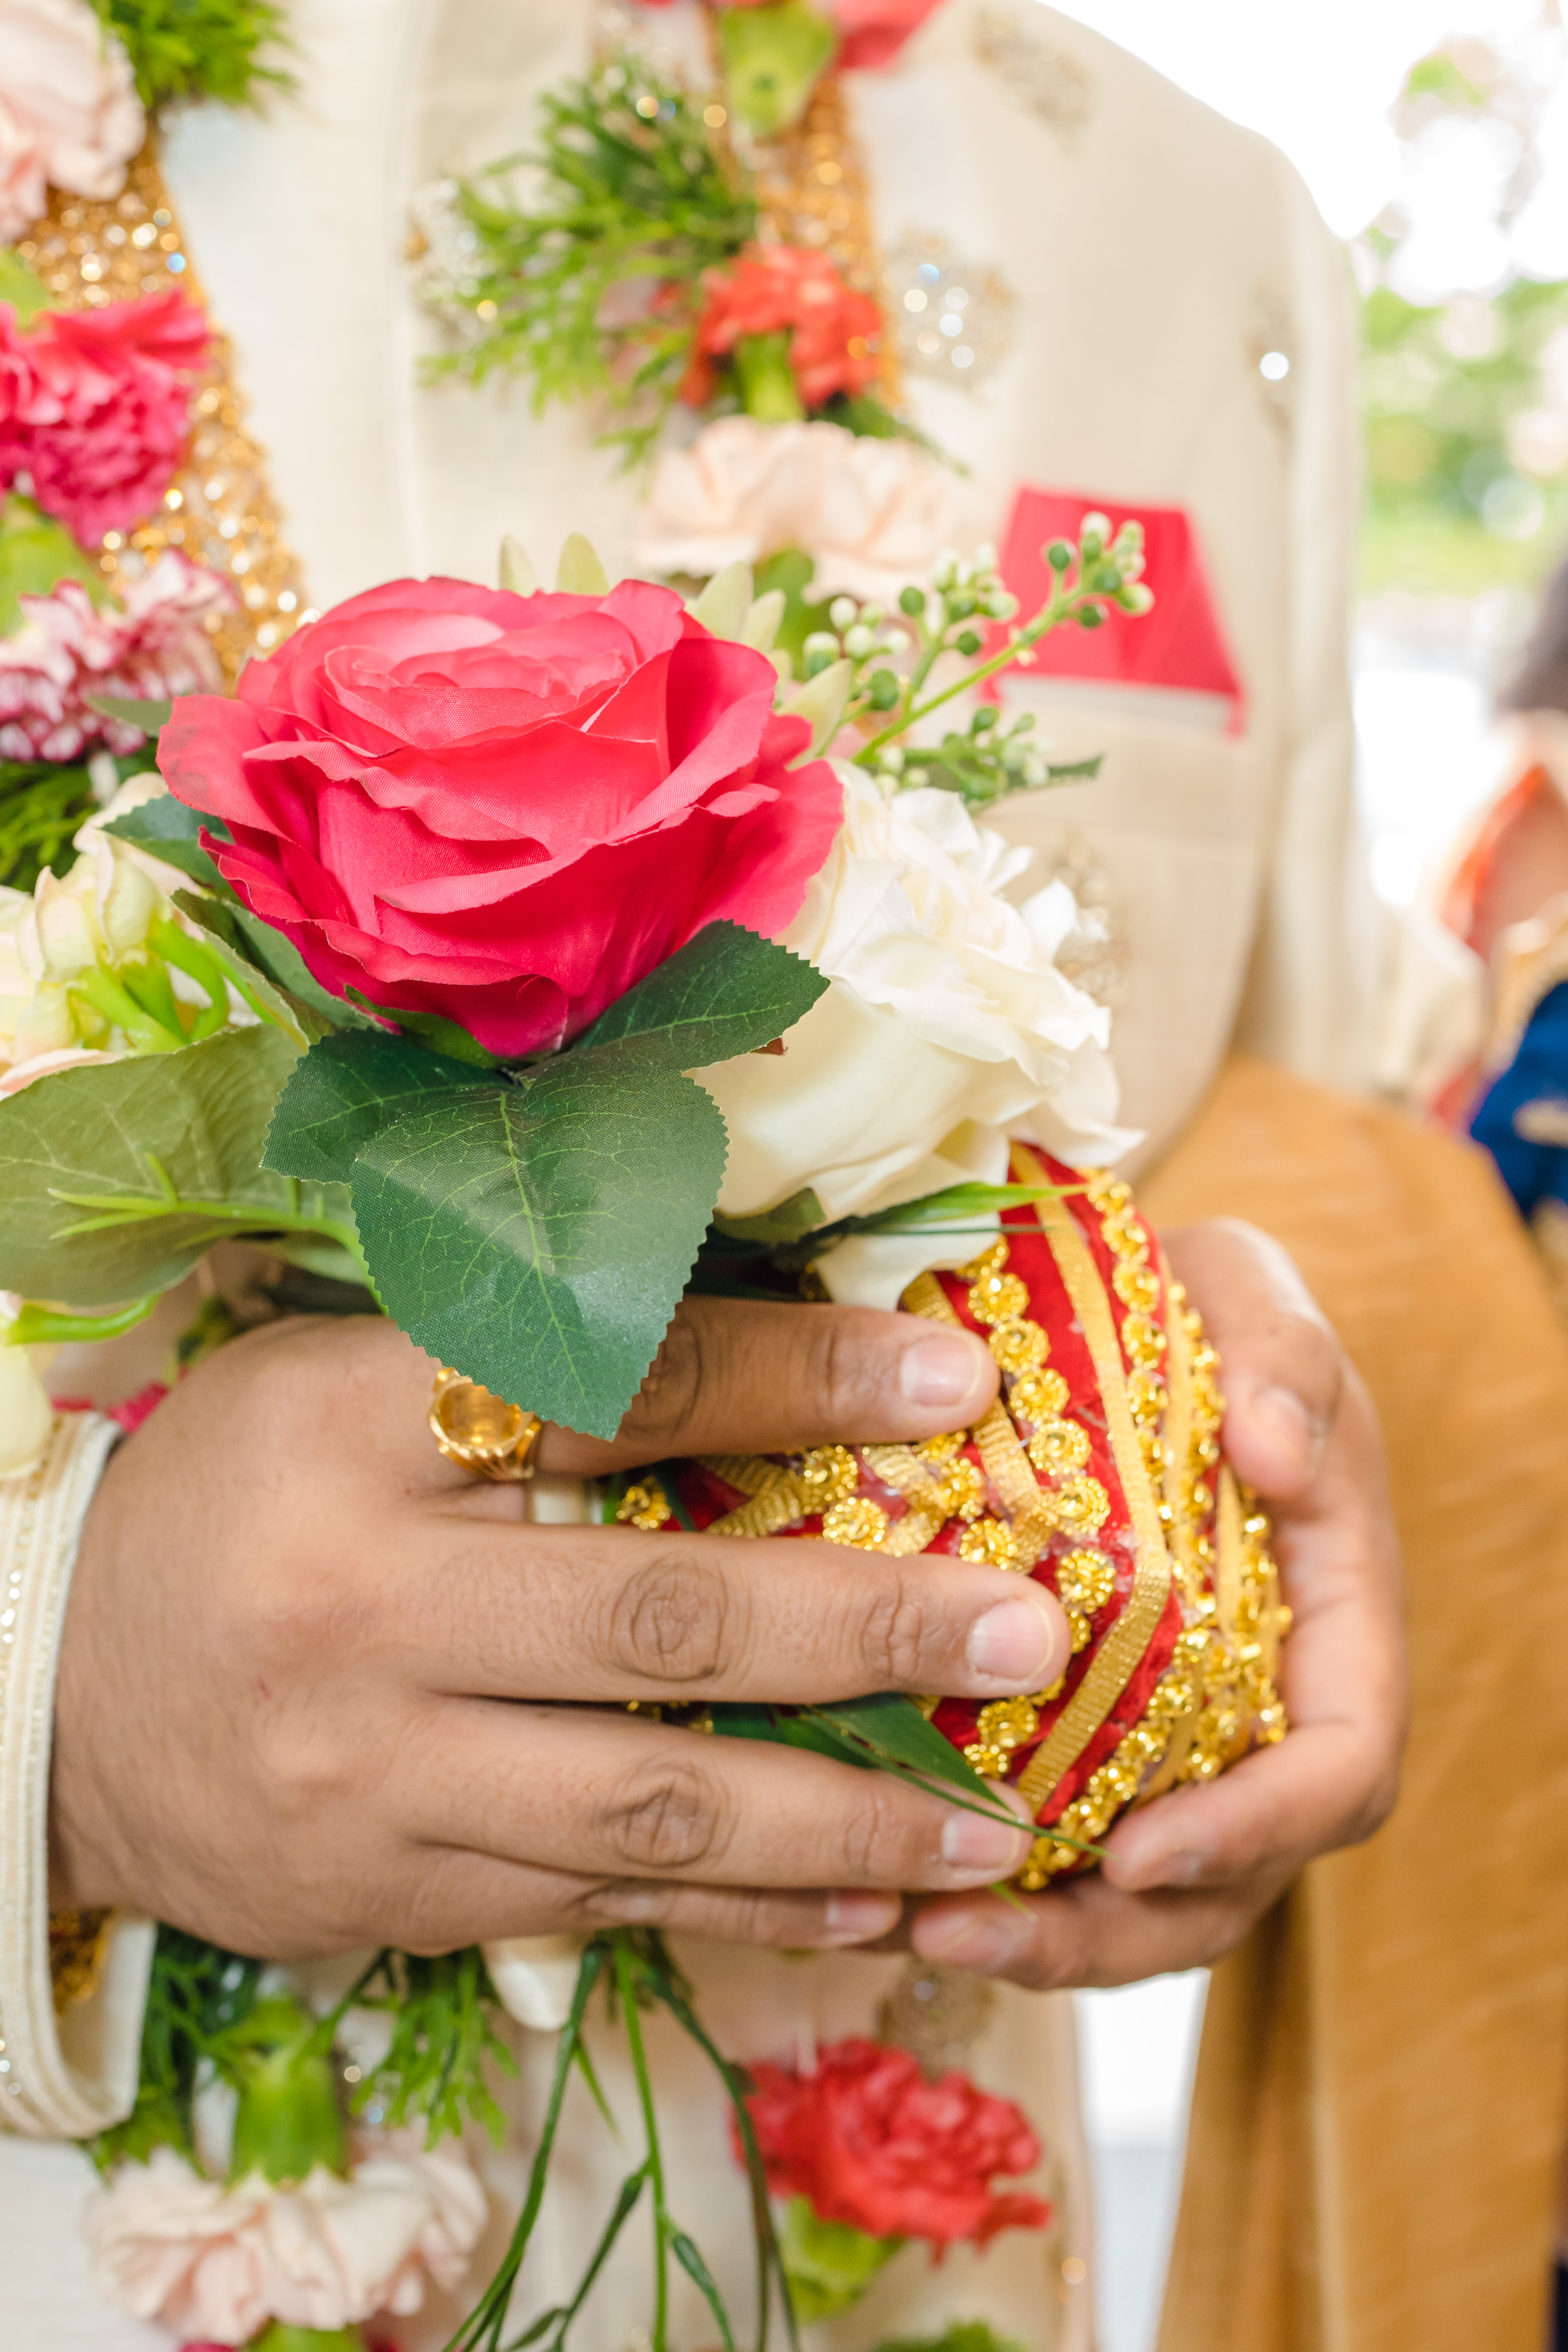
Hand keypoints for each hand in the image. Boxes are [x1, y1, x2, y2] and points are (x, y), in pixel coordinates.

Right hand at [52, 1303, 1062, 1959]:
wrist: (54, 1701)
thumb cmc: (244, 1497)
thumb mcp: (345, 1380)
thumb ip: (536, 1367)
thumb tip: (791, 1349)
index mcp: (350, 1426)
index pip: (606, 1390)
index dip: (792, 1382)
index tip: (952, 1385)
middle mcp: (361, 1605)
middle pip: (655, 1618)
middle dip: (864, 1630)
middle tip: (1027, 1629)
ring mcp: (374, 1773)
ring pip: (649, 1802)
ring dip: (842, 1812)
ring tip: (992, 1814)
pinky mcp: (389, 1893)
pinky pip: (599, 1904)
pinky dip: (747, 1907)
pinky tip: (868, 1903)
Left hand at [906, 1217, 1406, 1986]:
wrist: (1120, 1310)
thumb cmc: (1197, 1304)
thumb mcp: (1249, 1292)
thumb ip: (1284, 1357)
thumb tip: (1279, 1457)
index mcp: (1335, 1616)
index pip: (1338, 1762)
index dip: (1257, 1826)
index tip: (1142, 1851)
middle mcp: (1265, 1696)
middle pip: (1235, 1871)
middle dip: (1119, 1929)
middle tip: (981, 1930)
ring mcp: (1181, 1728)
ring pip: (1145, 1891)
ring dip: (1043, 1934)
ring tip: (916, 1931)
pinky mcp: (1092, 1731)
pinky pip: (1065, 1839)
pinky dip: (991, 1878)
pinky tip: (883, 1884)